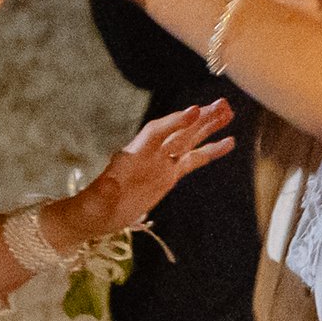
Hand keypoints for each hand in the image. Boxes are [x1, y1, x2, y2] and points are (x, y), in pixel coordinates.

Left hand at [70, 100, 235, 237]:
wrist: (95, 216)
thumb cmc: (92, 207)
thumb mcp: (96, 200)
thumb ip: (105, 191)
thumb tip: (110, 184)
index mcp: (132, 155)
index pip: (156, 133)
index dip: (174, 122)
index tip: (194, 110)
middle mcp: (149, 154)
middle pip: (177, 131)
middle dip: (199, 118)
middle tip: (222, 104)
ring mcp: (160, 164)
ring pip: (188, 141)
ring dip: (208, 127)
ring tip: (229, 113)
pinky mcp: (168, 177)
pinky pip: (193, 161)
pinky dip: (210, 151)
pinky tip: (228, 143)